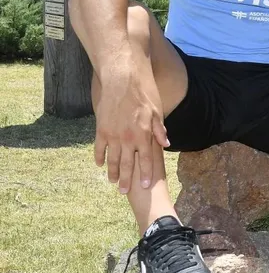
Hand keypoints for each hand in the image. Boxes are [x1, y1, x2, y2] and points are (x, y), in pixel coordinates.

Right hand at [94, 60, 168, 193]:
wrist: (122, 80)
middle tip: (125, 192)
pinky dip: (99, 157)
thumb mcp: (157, 111)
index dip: (147, 174)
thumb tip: (166, 144)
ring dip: (113, 172)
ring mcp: (112, 135)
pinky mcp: (101, 129)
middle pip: (128, 164)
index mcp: (143, 135)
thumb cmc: (143, 93)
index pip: (146, 160)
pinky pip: (99, 147)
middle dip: (127, 180)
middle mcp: (127, 138)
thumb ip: (159, 130)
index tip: (147, 186)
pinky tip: (100, 164)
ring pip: (112, 159)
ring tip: (113, 182)